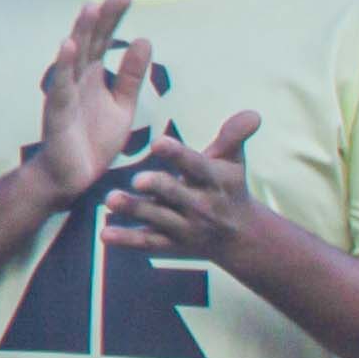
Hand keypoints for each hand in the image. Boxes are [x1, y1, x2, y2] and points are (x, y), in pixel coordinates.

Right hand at [30, 0, 148, 200]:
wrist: (71, 177)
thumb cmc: (93, 140)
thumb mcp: (122, 105)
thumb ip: (130, 75)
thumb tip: (144, 39)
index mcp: (92, 75)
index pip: (103, 40)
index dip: (114, 17)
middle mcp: (77, 79)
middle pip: (90, 41)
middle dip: (103, 17)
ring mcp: (65, 94)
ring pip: (73, 58)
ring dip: (81, 33)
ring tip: (91, 9)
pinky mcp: (57, 114)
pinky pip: (60, 87)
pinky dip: (63, 65)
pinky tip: (68, 45)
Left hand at [102, 110, 268, 260]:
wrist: (241, 237)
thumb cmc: (228, 187)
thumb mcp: (233, 161)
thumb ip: (233, 136)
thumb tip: (253, 113)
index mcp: (215, 181)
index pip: (197, 166)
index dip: (178, 155)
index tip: (158, 142)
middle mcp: (202, 205)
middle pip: (177, 195)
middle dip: (159, 188)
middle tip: (137, 179)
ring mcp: (185, 227)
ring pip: (158, 219)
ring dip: (135, 210)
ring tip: (111, 199)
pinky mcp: (171, 244)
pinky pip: (147, 243)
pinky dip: (126, 240)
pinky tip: (105, 234)